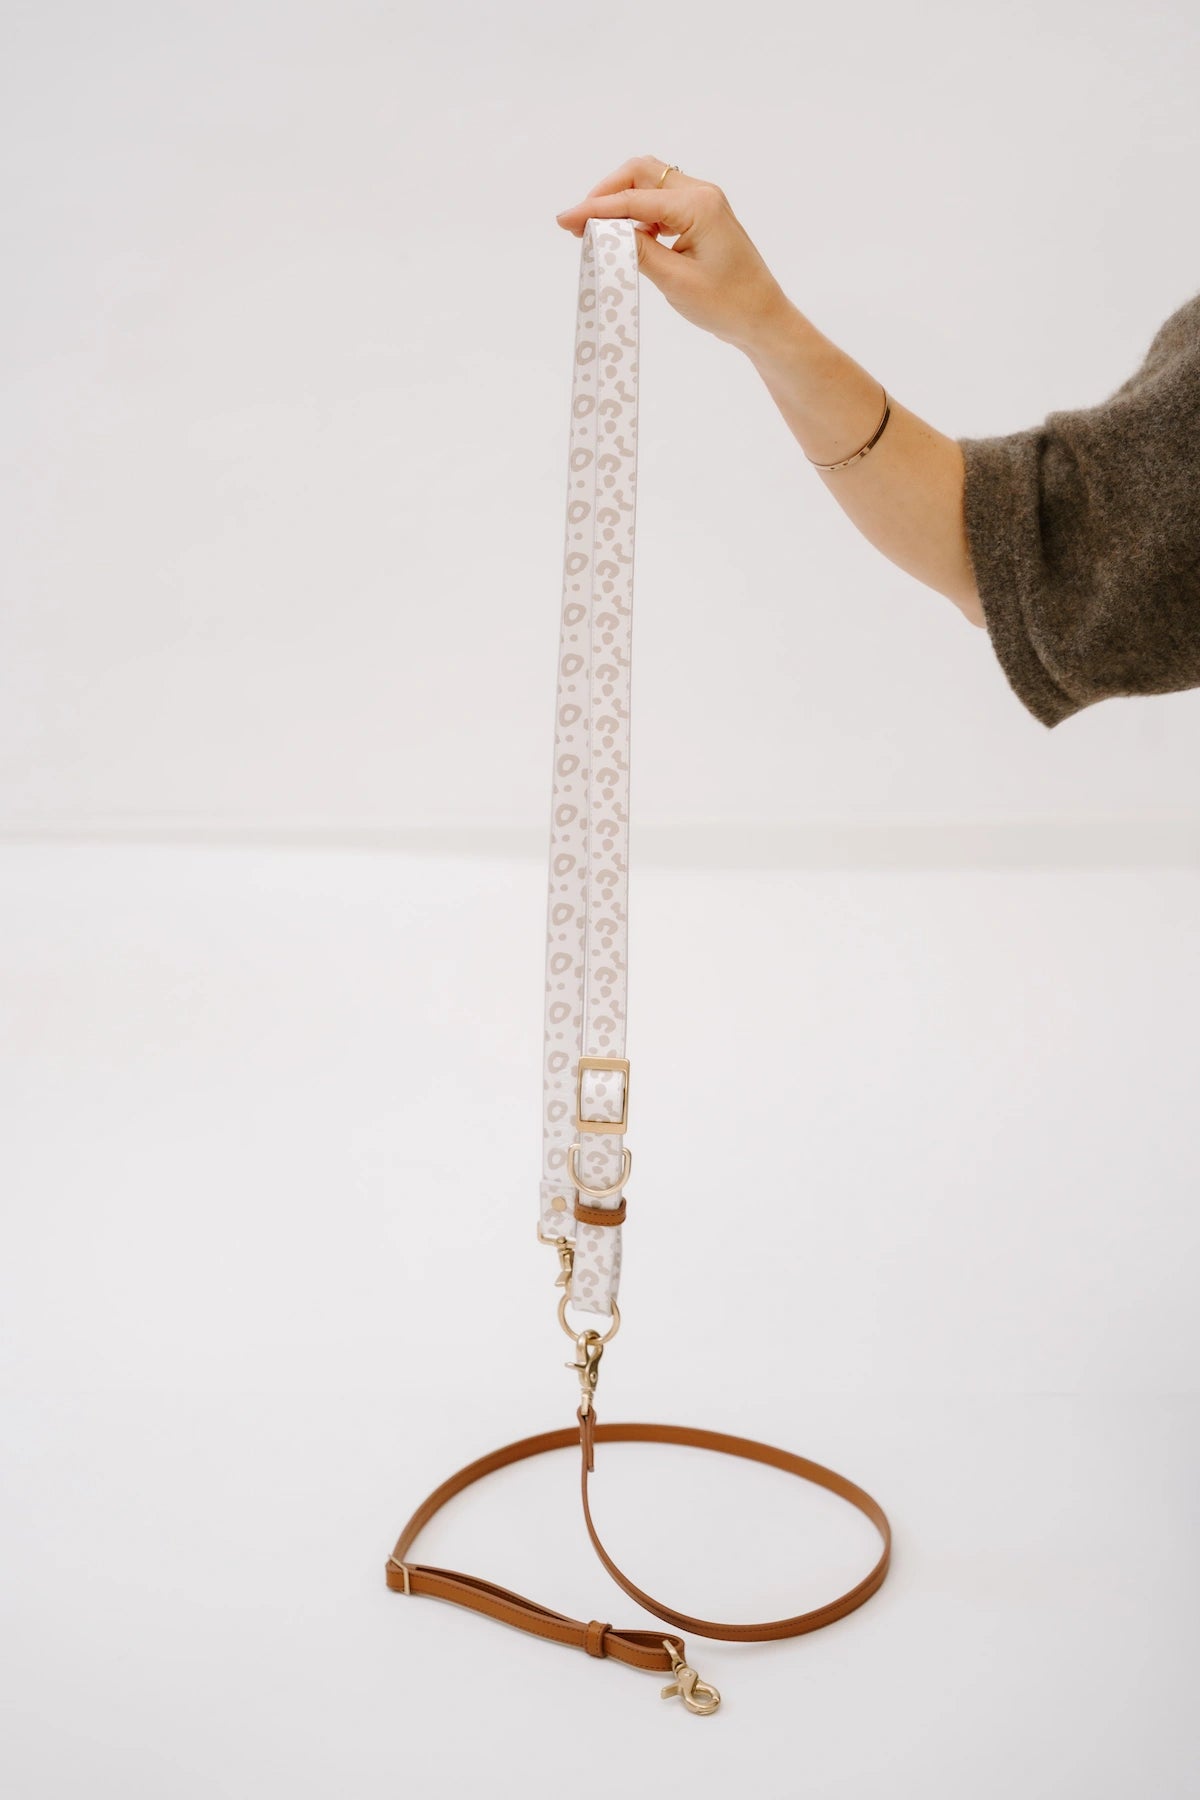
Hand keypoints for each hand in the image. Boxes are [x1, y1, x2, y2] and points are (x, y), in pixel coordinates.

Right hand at [554, 154, 793, 355]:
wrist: (763, 319)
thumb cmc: (726, 305)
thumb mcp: (674, 281)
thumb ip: (635, 251)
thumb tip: (601, 231)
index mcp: (698, 205)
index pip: (634, 199)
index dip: (595, 209)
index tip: (564, 221)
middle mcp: (701, 193)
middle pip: (640, 173)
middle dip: (606, 194)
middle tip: (580, 223)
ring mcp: (703, 202)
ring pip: (649, 185)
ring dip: (621, 203)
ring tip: (597, 232)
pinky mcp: (701, 217)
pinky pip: (661, 203)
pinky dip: (638, 215)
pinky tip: (626, 238)